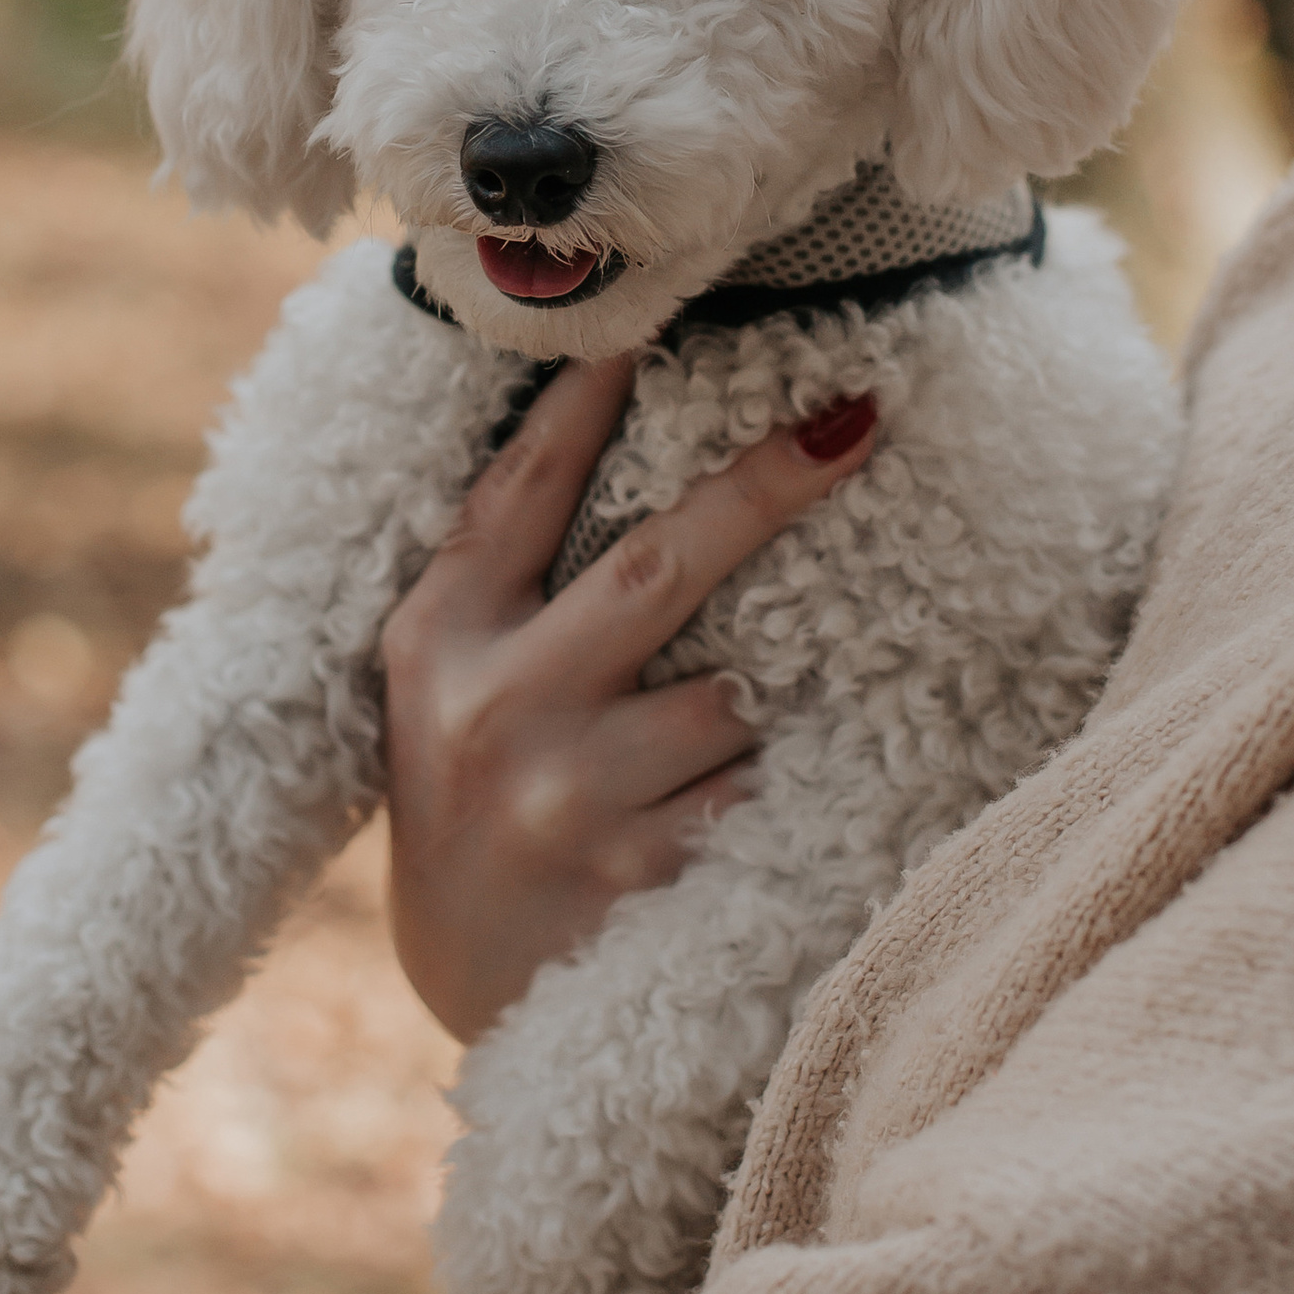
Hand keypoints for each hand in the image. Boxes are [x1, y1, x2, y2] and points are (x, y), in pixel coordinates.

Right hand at [381, 360, 878, 1044]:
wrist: (462, 981)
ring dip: (762, 688)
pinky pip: (752, 796)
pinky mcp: (637, 879)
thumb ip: (506, 573)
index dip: (585, 396)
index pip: (521, 488)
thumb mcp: (442, 674)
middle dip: (765, 487)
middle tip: (857, 417)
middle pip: (657, 568)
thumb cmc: (470, 789)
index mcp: (436, 634)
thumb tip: (613, 407)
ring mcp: (570, 799)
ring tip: (757, 700)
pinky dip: (773, 779)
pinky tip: (782, 783)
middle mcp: (495, 707)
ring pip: (727, 696)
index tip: (652, 313)